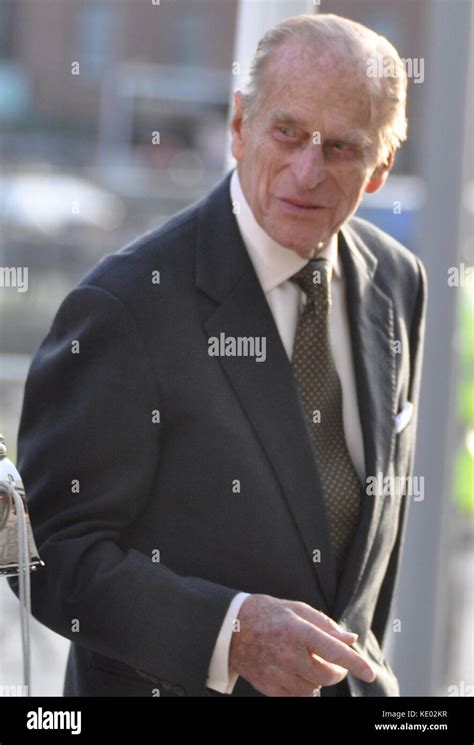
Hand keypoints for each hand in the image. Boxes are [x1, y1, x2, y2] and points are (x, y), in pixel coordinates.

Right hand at [229, 593, 375, 695]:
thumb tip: (350, 639)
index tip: (369, 673)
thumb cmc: (268, 614)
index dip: (354, 663)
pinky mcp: (269, 687)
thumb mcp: (297, 609)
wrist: (231, 629)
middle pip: (327, 675)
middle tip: (332, 661)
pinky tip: (298, 675)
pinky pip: (298, 697)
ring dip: (319, 680)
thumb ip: (326, 625)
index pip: (334, 650)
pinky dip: (305, 689)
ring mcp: (277, 673)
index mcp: (298, 631)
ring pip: (314, 689)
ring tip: (308, 663)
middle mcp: (288, 654)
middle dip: (336, 670)